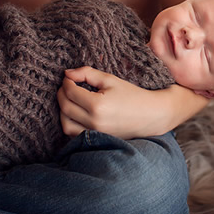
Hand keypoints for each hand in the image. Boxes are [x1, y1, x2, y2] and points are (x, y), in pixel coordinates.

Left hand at [57, 66, 208, 138]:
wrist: (151, 115)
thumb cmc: (132, 94)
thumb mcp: (110, 79)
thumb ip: (87, 74)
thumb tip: (67, 73)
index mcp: (97, 105)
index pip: (70, 92)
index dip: (66, 83)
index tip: (69, 78)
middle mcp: (94, 122)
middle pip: (65, 108)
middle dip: (61, 94)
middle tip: (67, 86)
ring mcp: (95, 133)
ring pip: (65, 124)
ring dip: (63, 111)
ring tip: (70, 100)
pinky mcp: (97, 139)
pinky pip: (74, 134)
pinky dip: (70, 123)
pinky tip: (76, 113)